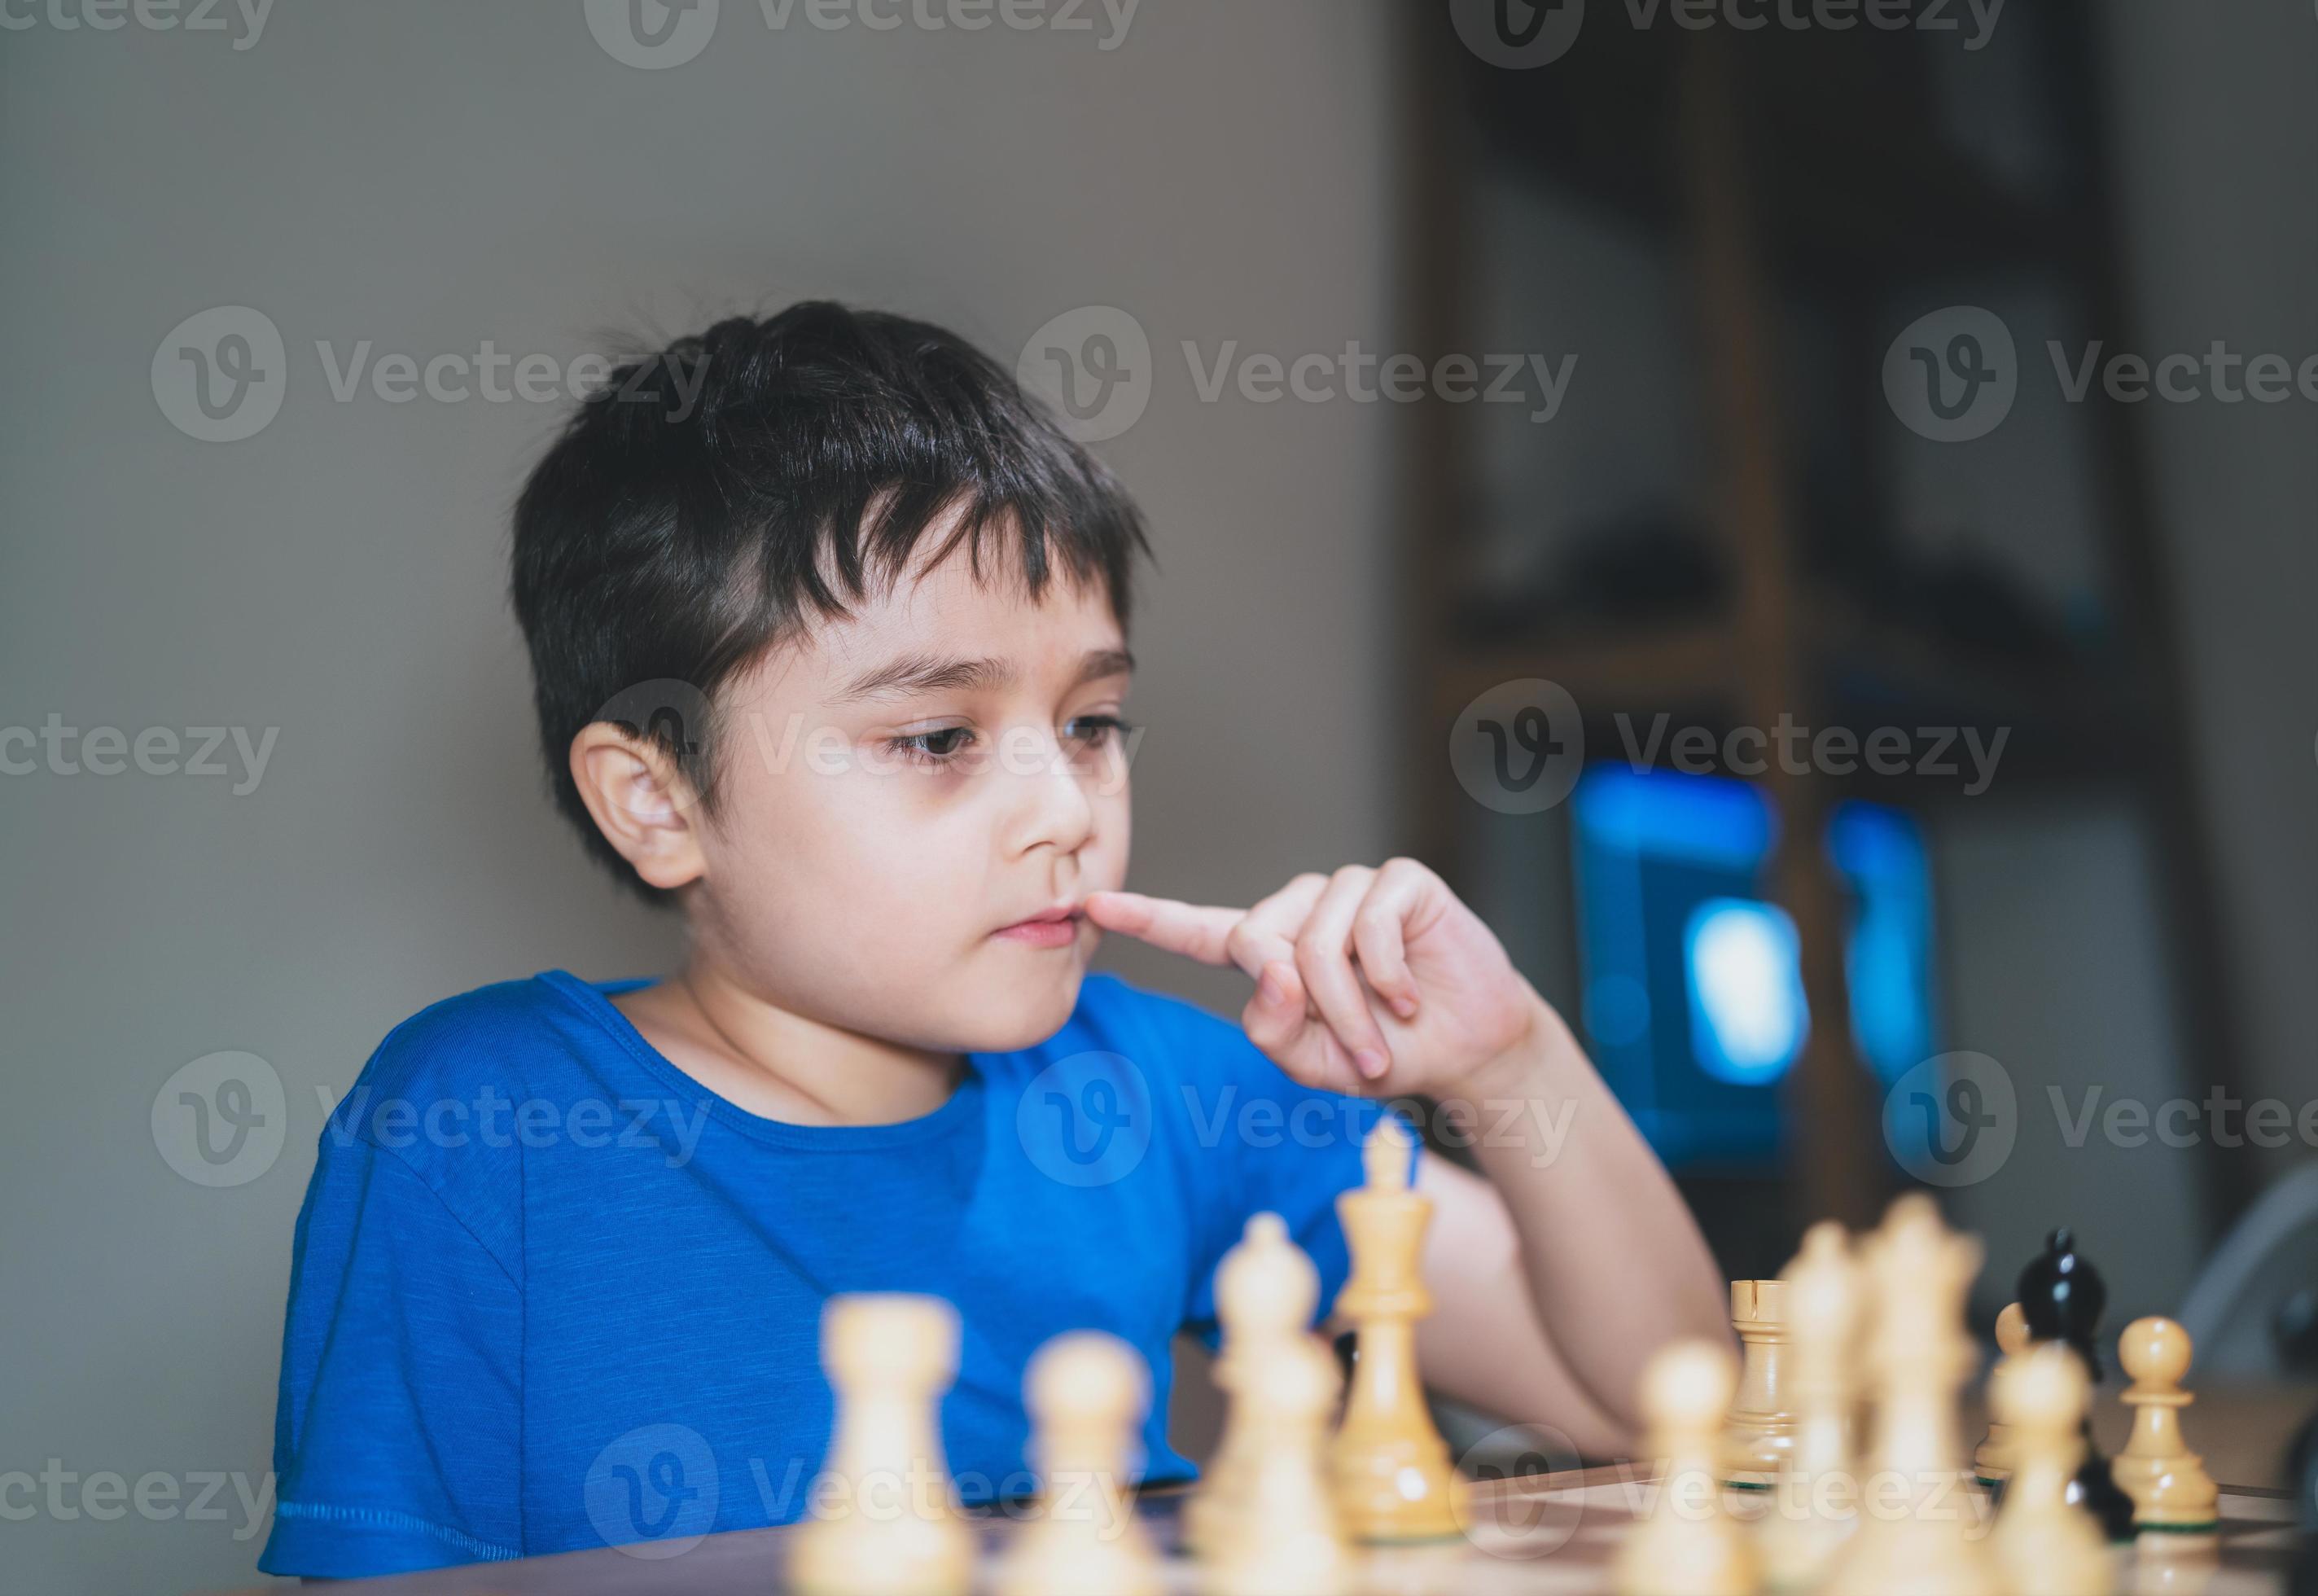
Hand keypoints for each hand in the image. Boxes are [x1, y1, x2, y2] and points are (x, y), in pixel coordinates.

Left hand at [1085, 859, 1550, 1098]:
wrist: (1469, 1049)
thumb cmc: (1388, 1052)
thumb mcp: (1317, 1064)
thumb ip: (1276, 1031)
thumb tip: (1274, 972)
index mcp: (1269, 953)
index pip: (1197, 932)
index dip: (1147, 918)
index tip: (1092, 904)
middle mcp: (1302, 912)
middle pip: (1258, 941)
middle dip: (1306, 1010)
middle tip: (1356, 1052)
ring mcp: (1350, 889)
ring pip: (1314, 939)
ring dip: (1352, 1006)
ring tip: (1386, 1030)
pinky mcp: (1398, 881)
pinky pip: (1369, 920)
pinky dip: (1387, 974)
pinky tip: (1410, 993)